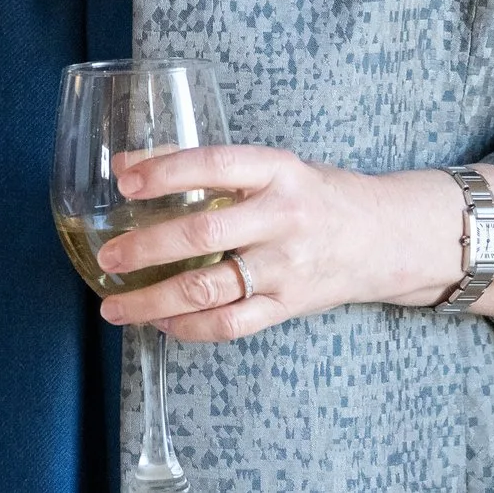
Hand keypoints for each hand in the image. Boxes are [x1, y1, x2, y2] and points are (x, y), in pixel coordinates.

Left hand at [93, 146, 434, 343]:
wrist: (385, 236)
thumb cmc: (314, 194)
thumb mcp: (271, 167)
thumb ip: (204, 166)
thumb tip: (128, 164)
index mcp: (277, 171)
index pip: (215, 165)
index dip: (167, 172)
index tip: (126, 181)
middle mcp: (284, 218)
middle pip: (204, 234)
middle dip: (146, 248)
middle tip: (108, 256)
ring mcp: (287, 267)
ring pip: (210, 290)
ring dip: (154, 301)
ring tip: (114, 305)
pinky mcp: (290, 305)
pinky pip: (232, 324)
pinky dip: (190, 328)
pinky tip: (161, 323)